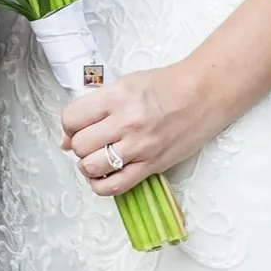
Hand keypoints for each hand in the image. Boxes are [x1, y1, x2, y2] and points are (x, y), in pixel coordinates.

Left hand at [59, 59, 214, 195]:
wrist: (203, 94)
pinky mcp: (152, 166)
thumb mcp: (126, 83)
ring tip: (97, 157)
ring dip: (88, 165)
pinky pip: (116, 186)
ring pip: (92, 167)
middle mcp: (126, 122)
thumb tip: (67, 136)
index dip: (69, 124)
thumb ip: (96, 106)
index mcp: (116, 96)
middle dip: (79, 145)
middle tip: (89, 140)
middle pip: (80, 145)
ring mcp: (139, 147)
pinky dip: (102, 186)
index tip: (75, 126)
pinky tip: (104, 176)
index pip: (72, 118)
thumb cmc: (166, 85)